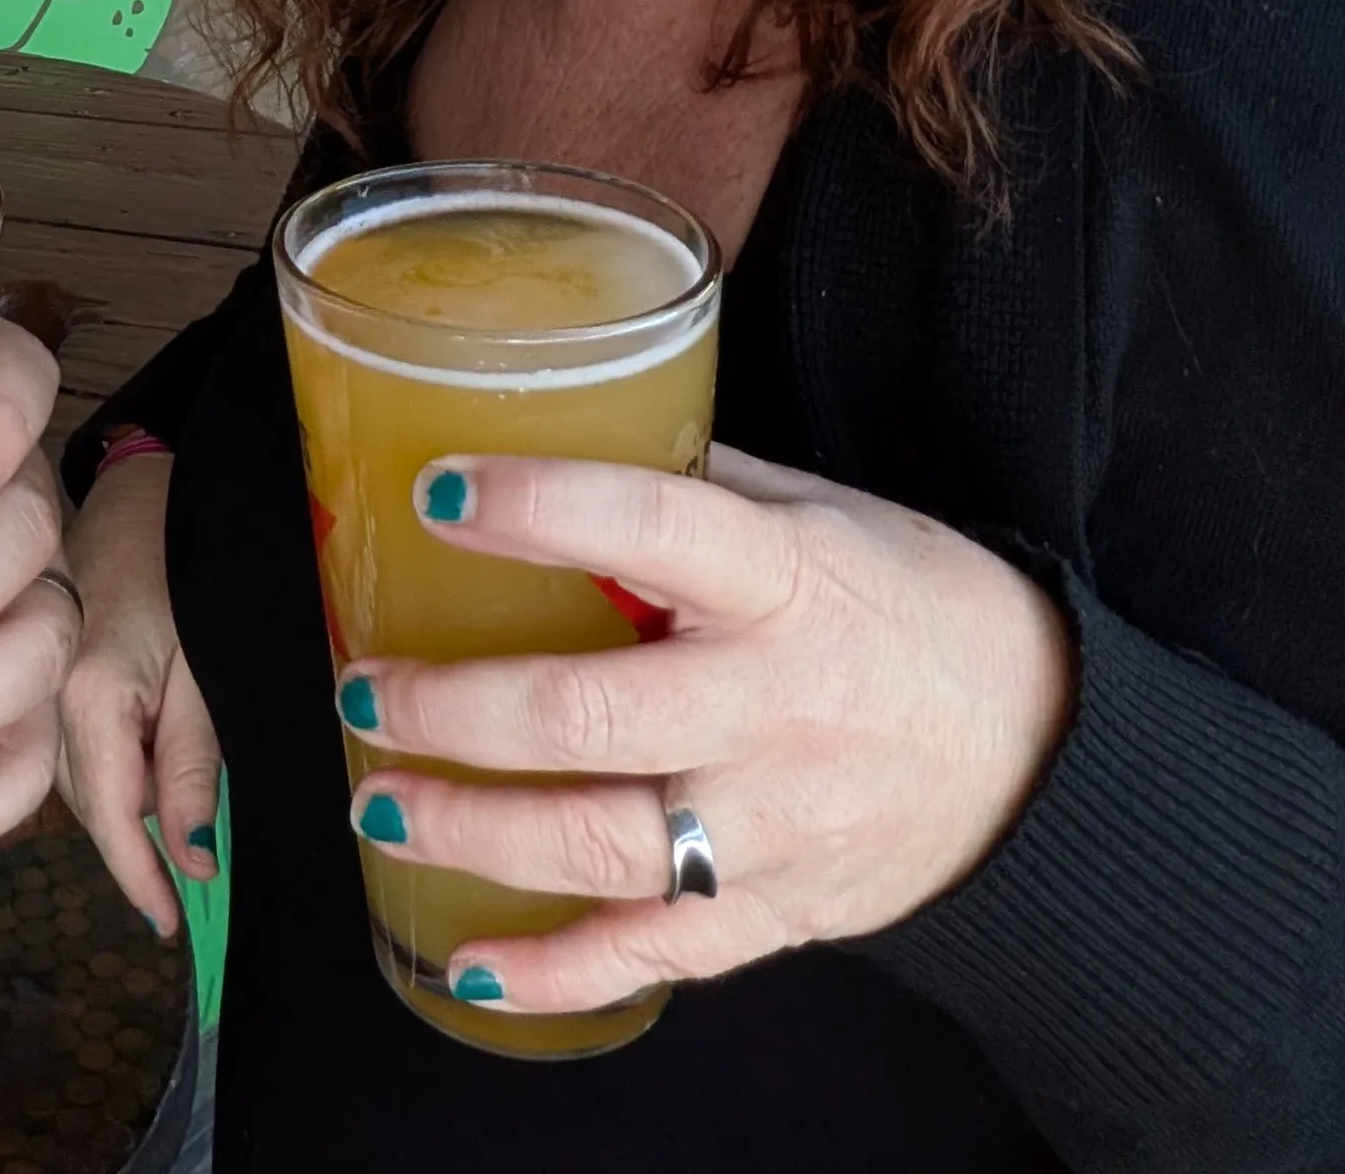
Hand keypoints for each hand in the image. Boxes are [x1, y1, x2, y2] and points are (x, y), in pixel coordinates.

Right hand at [54, 449, 222, 939]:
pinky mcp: (37, 663)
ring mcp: (36, 679)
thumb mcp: (208, 662)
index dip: (143, 880)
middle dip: (125, 853)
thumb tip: (191, 859)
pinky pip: (60, 736)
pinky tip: (119, 770)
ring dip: (103, 809)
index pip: (113, 818)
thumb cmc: (190, 561)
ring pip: (67, 774)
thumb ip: (192, 757)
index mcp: (93, 696)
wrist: (144, 476)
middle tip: (174, 899)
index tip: (175, 929)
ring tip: (158, 845)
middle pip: (81, 803)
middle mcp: (48, 697)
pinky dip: (89, 764)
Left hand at [338, 444, 1074, 1016]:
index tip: (436, 492)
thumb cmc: (903, 601)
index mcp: (783, 580)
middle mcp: (776, 707)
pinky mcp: (779, 913)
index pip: (648, 528)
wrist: (1043, 744)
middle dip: (453, 708)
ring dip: (472, 830)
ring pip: (602, 844)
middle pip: (590, 717)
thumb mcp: (814, 509)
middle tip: (361, 685)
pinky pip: (652, 957)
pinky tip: (465, 964)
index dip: (539, 509)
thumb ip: (688, 483)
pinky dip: (552, 973)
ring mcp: (776, 824)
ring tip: (379, 798)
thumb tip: (541, 431)